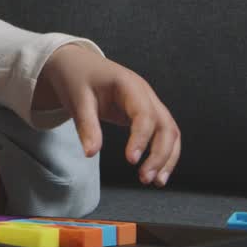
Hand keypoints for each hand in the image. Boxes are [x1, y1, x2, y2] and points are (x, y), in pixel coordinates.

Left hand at [33, 45, 180, 186]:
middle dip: (160, 154)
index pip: (144, 114)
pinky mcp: (146, 114)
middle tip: (145, 178)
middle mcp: (145, 94)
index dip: (141, 138)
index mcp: (129, 85)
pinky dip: (163, 153)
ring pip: (170, 132)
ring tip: (156, 182)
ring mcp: (149, 103)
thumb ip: (86, 125)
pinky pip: (162, 134)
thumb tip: (90, 153)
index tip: (131, 160)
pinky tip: (156, 173)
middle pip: (165, 125)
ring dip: (166, 158)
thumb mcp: (77, 99)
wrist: (77, 63)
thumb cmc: (77, 78)